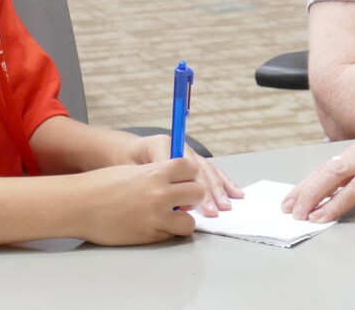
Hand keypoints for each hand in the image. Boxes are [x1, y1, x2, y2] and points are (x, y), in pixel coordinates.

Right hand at [74, 159, 204, 244]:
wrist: (79, 205)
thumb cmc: (101, 185)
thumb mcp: (132, 170)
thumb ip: (156, 174)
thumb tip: (175, 181)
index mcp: (155, 172)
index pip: (191, 168)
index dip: (190, 174)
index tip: (185, 179)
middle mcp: (160, 194)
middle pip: (198, 193)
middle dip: (193, 196)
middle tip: (183, 199)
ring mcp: (155, 217)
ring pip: (190, 221)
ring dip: (183, 219)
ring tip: (171, 216)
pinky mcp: (148, 235)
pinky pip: (171, 235)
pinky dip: (167, 231)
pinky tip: (154, 225)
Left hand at [126, 134, 243, 215]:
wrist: (120, 150)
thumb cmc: (121, 161)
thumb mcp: (126, 170)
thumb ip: (146, 181)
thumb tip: (169, 201)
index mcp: (161, 144)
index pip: (181, 165)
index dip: (187, 185)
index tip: (187, 205)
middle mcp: (177, 146)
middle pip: (198, 169)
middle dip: (206, 190)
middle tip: (212, 210)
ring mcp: (186, 152)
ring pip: (207, 170)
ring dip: (218, 189)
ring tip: (225, 206)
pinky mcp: (191, 161)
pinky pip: (210, 171)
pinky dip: (223, 182)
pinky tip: (234, 192)